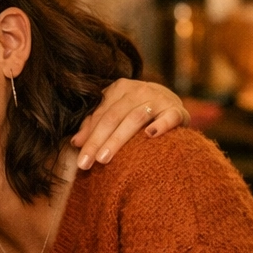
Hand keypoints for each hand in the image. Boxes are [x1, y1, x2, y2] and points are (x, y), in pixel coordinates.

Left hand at [73, 78, 188, 168]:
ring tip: (104, 158)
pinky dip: (161, 125)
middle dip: (98, 141)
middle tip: (86, 164)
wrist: (172, 105)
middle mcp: (139, 89)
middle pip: (113, 116)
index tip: (80, 161)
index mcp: (120, 88)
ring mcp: (159, 98)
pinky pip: (170, 117)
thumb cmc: (136, 113)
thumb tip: (75, 142)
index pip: (100, 114)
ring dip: (118, 138)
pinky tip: (150, 135)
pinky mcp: (177, 110)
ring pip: (135, 117)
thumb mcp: (115, 115)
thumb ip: (94, 126)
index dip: (88, 137)